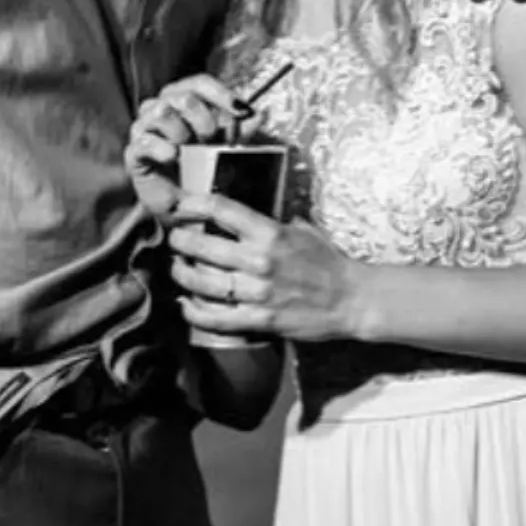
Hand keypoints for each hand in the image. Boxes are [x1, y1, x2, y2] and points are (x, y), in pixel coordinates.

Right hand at [126, 75, 252, 216]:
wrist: (182, 205)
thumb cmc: (201, 170)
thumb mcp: (226, 149)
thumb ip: (240, 131)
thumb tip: (259, 113)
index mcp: (182, 101)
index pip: (199, 83)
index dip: (219, 93)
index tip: (239, 110)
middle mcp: (160, 108)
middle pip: (183, 96)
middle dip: (203, 118)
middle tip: (210, 139)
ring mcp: (144, 129)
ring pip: (161, 110)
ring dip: (181, 131)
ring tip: (187, 149)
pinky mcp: (134, 153)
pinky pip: (144, 141)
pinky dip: (162, 148)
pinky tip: (172, 157)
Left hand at [169, 193, 361, 342]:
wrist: (351, 299)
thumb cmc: (327, 261)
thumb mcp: (302, 229)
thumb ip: (273, 221)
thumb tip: (245, 212)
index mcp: (271, 233)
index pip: (222, 210)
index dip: (193, 205)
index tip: (180, 205)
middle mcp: (260, 261)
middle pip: (204, 247)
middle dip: (181, 241)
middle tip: (174, 238)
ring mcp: (259, 293)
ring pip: (205, 284)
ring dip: (183, 275)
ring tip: (177, 268)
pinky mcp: (261, 320)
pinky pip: (218, 318)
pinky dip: (196, 313)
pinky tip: (185, 305)